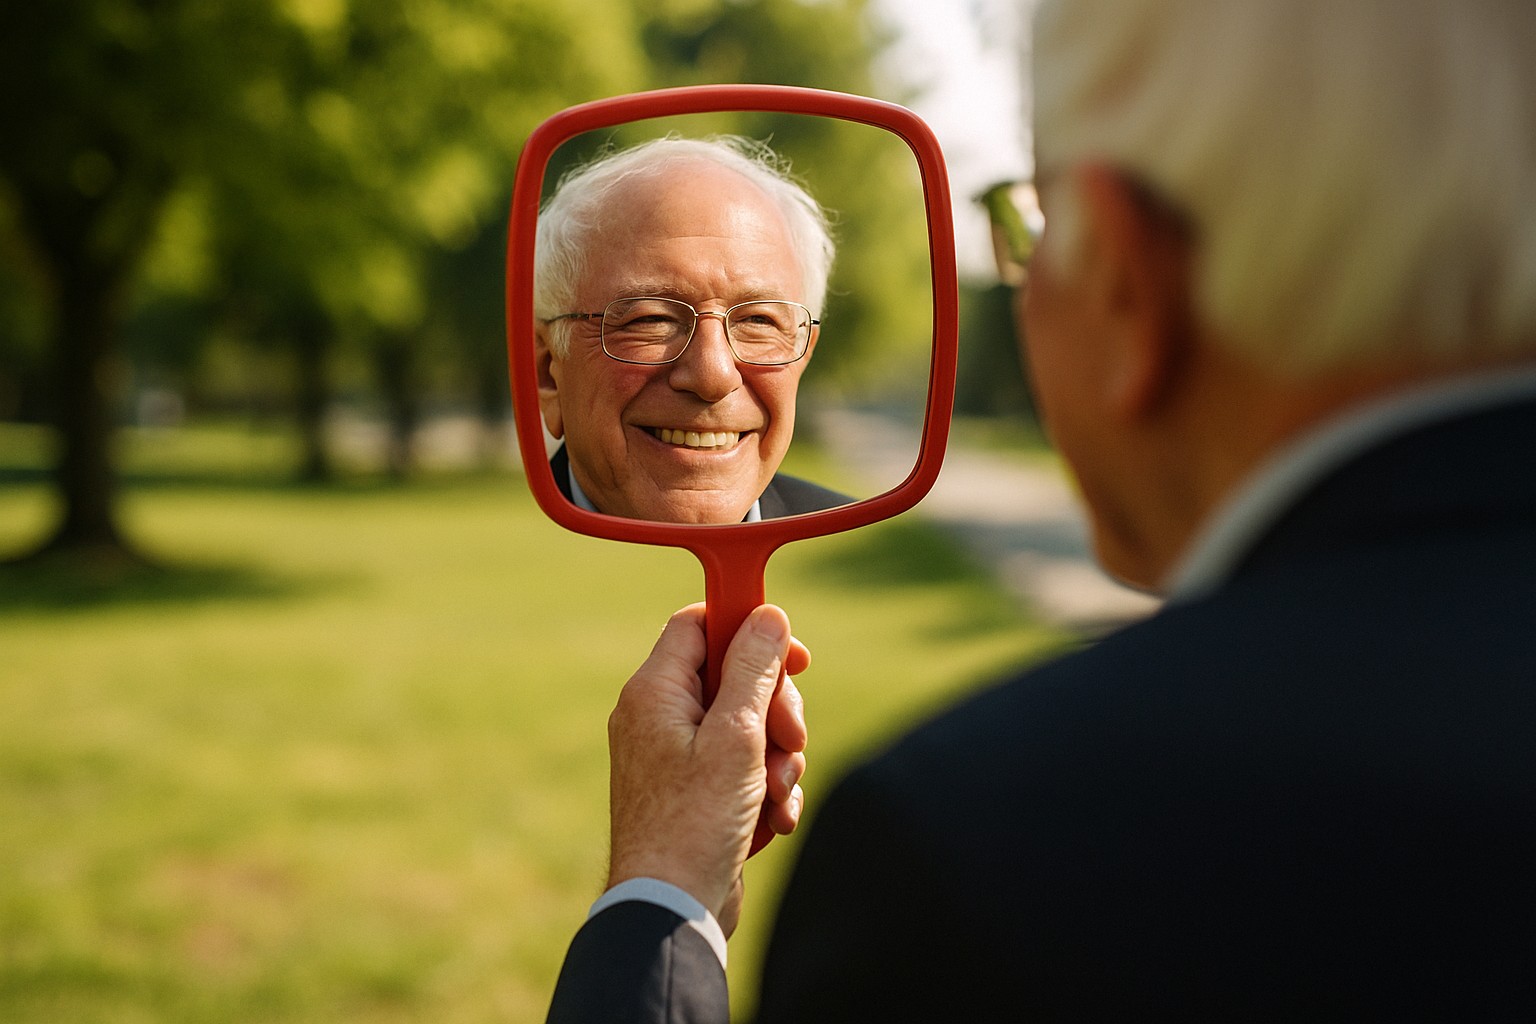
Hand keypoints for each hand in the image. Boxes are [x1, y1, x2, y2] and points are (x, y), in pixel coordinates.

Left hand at [605, 603, 809, 936]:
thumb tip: (767, 615)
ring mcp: (676, 756)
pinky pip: (742, 767)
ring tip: (776, 793)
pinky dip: (765, 788)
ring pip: (747, 725)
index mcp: (655, 692)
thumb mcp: (736, 735)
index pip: (699, 624)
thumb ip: (753, 669)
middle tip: (790, 736)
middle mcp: (659, 717)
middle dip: (775, 708)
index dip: (748, 628)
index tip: (793, 655)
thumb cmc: (695, 823)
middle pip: (734, 676)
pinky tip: (772, 819)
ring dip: (777, 757)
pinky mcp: (695, 792)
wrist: (670, 910)